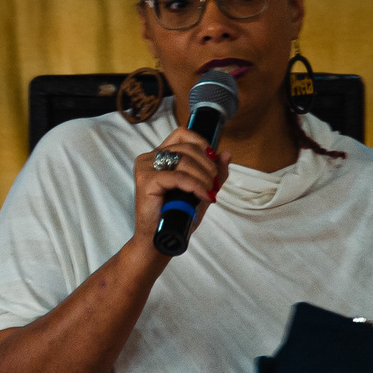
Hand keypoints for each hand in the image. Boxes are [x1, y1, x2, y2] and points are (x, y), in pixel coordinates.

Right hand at [131, 127, 230, 247]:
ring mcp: (146, 167)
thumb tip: (226, 154)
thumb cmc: (178, 216)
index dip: (200, 142)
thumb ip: (214, 173)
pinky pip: (178, 176)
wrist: (162, 239)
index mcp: (160, 155)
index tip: (213, 159)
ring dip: (203, 176)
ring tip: (209, 192)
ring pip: (183, 160)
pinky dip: (195, 185)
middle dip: (207, 165)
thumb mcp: (201, 190)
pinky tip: (202, 195)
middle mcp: (150, 158)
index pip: (182, 133)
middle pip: (186, 147)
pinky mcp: (146, 180)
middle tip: (214, 183)